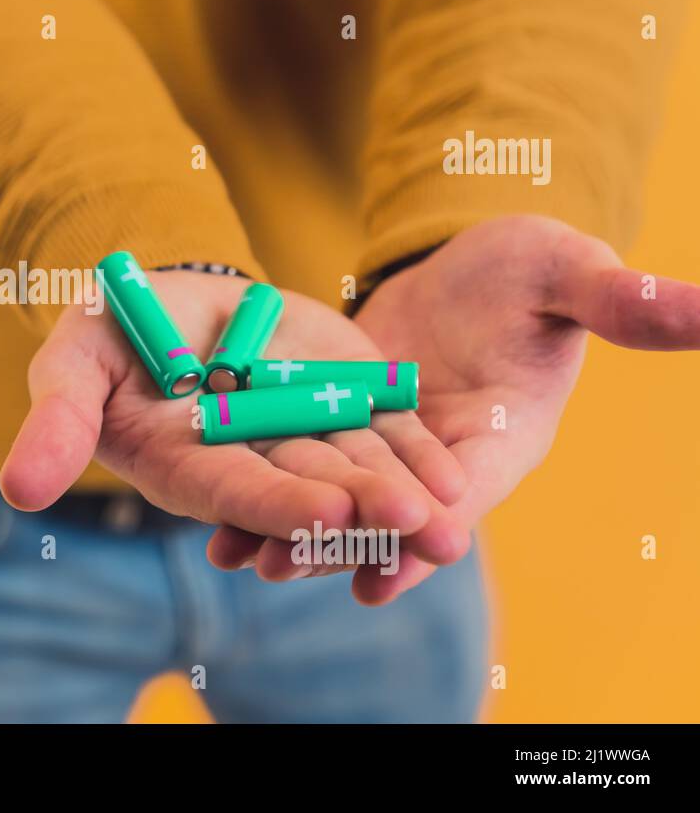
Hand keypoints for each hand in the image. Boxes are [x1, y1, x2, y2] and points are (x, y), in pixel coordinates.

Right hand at [0, 270, 470, 570]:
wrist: (171, 296)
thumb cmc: (109, 332)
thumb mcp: (74, 362)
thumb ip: (56, 422)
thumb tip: (20, 491)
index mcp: (186, 464)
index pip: (234, 491)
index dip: (277, 503)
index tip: (326, 513)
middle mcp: (250, 462)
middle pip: (309, 488)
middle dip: (362, 508)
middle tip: (414, 523)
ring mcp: (302, 433)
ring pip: (358, 466)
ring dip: (404, 493)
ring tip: (449, 516)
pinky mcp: (341, 398)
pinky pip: (384, 426)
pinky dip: (417, 450)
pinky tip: (458, 474)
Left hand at [219, 215, 699, 604]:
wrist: (470, 259)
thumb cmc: (530, 266)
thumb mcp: (565, 273)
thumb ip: (615, 301)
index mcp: (502, 439)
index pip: (462, 496)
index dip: (425, 532)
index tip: (385, 572)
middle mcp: (441, 458)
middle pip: (388, 511)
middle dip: (340, 542)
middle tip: (284, 567)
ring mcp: (389, 447)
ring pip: (340, 497)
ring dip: (293, 524)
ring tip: (236, 552)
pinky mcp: (345, 427)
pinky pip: (307, 463)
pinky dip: (269, 484)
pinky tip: (216, 510)